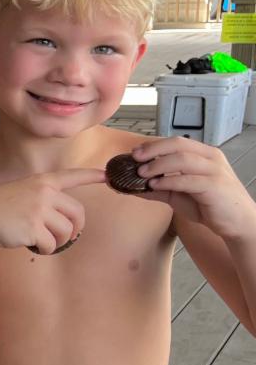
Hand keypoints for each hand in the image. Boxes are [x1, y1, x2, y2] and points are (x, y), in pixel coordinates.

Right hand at [0, 169, 104, 254]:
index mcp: (42, 182)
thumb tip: (65, 223)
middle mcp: (44, 192)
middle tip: (65, 238)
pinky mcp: (34, 227)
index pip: (72, 176)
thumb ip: (43, 200)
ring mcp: (39, 209)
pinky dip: (44, 250)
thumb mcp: (20, 193)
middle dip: (75, 229)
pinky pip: (51, 244)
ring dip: (57, 242)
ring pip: (66, 232)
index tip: (106, 176)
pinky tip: (32, 247)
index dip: (91, 176)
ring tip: (42, 243)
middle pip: (77, 213)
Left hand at [133, 139, 255, 241]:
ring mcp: (214, 170)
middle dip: (153, 149)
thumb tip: (129, 187)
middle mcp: (210, 158)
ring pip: (183, 159)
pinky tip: (155, 185)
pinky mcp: (215, 186)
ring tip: (141, 173)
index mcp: (203, 154)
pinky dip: (169, 181)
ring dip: (158, 165)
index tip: (134, 152)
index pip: (176, 142)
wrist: (236, 222)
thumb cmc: (208, 204)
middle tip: (134, 158)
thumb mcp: (177, 195)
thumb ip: (157, 188)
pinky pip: (189, 179)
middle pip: (179, 145)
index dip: (154, 145)